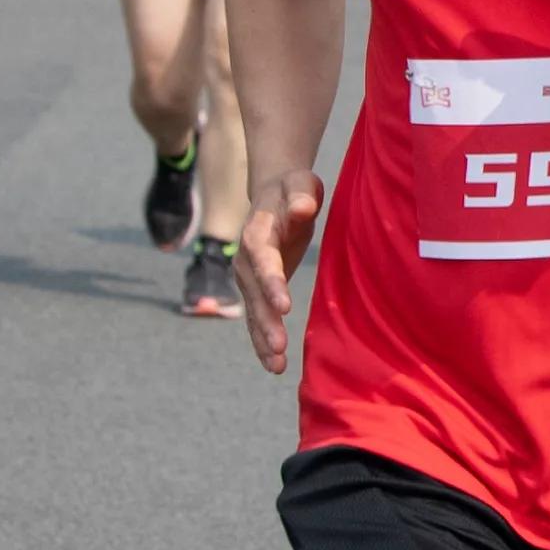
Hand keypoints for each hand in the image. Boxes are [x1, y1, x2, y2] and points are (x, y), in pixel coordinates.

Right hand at [237, 166, 322, 372]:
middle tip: (279, 348)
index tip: (284, 306)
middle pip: (255, 295)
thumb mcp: (300, 183)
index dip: (272, 283)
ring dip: (263, 340)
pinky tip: (274, 364)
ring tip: (277, 366)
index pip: (263, 261)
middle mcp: (246, 260)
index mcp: (257, 234)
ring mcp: (248, 277)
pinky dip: (263, 341)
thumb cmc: (293, 188)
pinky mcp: (256, 289)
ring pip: (253, 312)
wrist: (274, 193)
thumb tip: (303, 207)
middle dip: (266, 322)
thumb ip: (301, 195)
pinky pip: (257, 318)